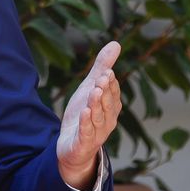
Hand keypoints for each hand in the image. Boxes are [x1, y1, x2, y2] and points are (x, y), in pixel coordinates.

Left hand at [57, 41, 121, 189]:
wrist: (72, 147)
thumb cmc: (84, 115)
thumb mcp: (90, 88)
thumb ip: (101, 68)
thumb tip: (116, 43)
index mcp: (111, 107)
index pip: (113, 93)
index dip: (110, 83)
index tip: (107, 71)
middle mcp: (107, 120)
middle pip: (107, 104)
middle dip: (105, 92)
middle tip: (101, 78)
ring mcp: (97, 133)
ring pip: (98, 117)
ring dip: (96, 104)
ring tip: (93, 91)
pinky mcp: (84, 143)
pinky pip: (86, 132)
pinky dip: (86, 122)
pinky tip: (84, 111)